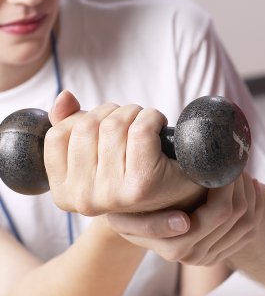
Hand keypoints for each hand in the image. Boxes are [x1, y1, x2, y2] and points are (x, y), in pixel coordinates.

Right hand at [44, 90, 203, 215]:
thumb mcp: (95, 152)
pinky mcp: (142, 183)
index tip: (105, 125)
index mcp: (64, 193)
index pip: (57, 134)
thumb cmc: (133, 169)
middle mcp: (83, 199)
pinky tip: (159, 127)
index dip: (84, 117)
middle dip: (113, 112)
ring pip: (114, 124)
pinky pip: (141, 129)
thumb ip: (71, 126)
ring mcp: (112, 194)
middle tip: (131, 123)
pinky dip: (153, 117)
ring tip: (145, 125)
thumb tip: (65, 97)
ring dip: (135, 113)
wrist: (176, 193)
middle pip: (87, 125)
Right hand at [107, 173, 262, 265]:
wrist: (137, 226)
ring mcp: (212, 255)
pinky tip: (252, 185)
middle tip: (231, 160)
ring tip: (239, 170)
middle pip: (237, 213)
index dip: (227, 182)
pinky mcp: (223, 251)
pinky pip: (251, 230)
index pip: (220, 211)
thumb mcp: (127, 219)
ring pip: (248, 220)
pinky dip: (257, 205)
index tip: (221, 160)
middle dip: (238, 182)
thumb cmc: (133, 215)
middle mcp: (197, 255)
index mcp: (177, 246)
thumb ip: (150, 219)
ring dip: (249, 191)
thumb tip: (184, 216)